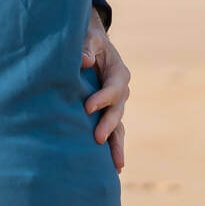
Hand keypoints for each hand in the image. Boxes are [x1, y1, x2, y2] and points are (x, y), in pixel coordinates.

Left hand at [81, 7, 130, 172]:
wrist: (90, 43)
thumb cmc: (87, 39)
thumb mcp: (88, 38)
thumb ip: (86, 47)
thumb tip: (83, 60)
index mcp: (118, 73)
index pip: (113, 89)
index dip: (102, 98)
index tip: (86, 107)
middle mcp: (120, 91)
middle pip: (117, 111)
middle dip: (108, 125)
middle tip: (97, 138)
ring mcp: (115, 104)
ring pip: (118, 127)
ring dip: (116, 145)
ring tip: (116, 165)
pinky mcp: (106, 113)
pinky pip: (112, 132)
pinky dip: (113, 146)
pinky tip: (114, 167)